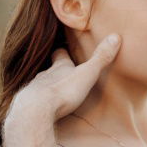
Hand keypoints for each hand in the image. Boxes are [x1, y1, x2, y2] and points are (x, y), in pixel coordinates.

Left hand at [5, 34, 120, 125]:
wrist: (36, 109)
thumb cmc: (63, 90)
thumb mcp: (87, 74)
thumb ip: (101, 58)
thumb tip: (116, 36)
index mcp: (59, 66)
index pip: (60, 54)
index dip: (63, 52)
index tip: (66, 50)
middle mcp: (45, 75)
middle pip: (50, 69)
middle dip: (56, 70)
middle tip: (64, 72)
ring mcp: (35, 89)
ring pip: (42, 84)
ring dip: (49, 87)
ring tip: (56, 92)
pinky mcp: (30, 105)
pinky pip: (36, 101)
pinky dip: (41, 102)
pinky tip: (45, 108)